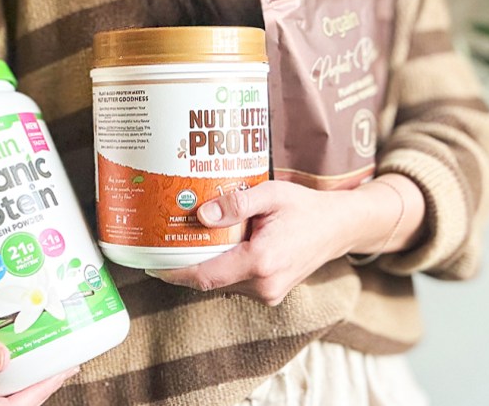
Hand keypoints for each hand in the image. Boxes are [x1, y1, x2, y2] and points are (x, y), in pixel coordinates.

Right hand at [0, 326, 77, 405]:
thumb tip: (2, 358)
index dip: (42, 388)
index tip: (64, 369)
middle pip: (19, 401)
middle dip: (44, 381)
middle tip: (69, 359)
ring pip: (12, 396)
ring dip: (32, 378)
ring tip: (55, 356)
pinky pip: (1, 390)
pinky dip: (16, 375)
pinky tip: (28, 358)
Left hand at [146, 177, 421, 305]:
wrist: (338, 228)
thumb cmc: (305, 208)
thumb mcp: (272, 194)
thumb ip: (237, 203)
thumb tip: (202, 215)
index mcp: (261, 262)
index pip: (205, 276)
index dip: (174, 272)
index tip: (150, 263)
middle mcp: (264, 285)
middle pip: (208, 282)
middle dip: (182, 268)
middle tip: (156, 249)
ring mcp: (269, 294)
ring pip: (221, 285)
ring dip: (200, 269)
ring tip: (178, 247)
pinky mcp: (270, 293)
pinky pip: (235, 284)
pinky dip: (219, 270)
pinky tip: (209, 250)